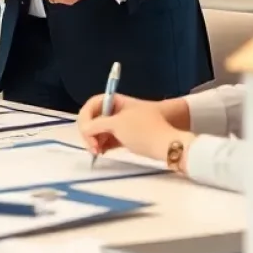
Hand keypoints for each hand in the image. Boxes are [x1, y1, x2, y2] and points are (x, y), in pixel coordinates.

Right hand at [79, 94, 193, 162]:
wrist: (169, 146)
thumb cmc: (143, 131)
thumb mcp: (117, 125)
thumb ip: (96, 125)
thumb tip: (84, 129)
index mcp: (117, 101)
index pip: (94, 103)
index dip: (86, 116)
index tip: (86, 132)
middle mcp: (118, 110)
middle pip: (94, 117)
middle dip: (89, 131)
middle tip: (92, 147)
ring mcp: (122, 124)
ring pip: (100, 130)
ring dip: (94, 139)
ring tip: (97, 152)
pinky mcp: (125, 137)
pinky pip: (107, 138)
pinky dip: (102, 144)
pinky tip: (101, 152)